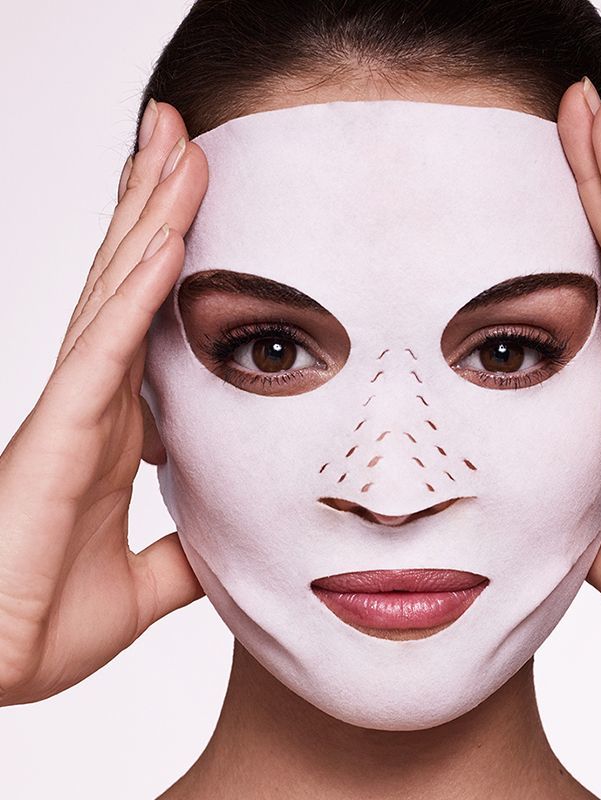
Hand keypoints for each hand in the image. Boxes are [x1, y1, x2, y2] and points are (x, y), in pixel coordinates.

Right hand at [0, 101, 207, 704]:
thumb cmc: (45, 622)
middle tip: (182, 136)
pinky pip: (106, 345)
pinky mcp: (60, 429)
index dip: (172, 264)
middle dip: (156, 205)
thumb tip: (228, 536)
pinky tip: (167, 239)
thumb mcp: (148, 582)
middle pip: (130, 282)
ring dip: (151, 217)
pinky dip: (139, 290)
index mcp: (119, 429)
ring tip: (175, 145)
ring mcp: (75, 407)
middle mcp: (96, 401)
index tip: (201, 214)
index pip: (152, 324)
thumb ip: (188, 550)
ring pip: (117, 291)